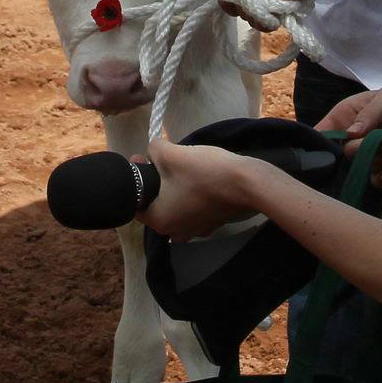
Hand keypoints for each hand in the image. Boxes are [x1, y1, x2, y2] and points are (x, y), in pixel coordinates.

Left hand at [138, 139, 257, 240]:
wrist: (245, 183)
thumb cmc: (203, 172)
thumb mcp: (171, 154)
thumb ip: (153, 150)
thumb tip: (152, 151)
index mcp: (160, 221)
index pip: (136, 203)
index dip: (137, 177)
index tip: (142, 158)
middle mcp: (174, 232)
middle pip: (156, 205)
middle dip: (156, 183)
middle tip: (160, 160)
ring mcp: (195, 231)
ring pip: (175, 208)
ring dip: (174, 190)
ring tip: (181, 168)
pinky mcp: (211, 224)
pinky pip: (192, 210)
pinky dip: (191, 196)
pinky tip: (199, 179)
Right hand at [314, 85, 381, 183]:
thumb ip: (370, 114)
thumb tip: (351, 134)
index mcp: (349, 113)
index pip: (324, 130)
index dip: (321, 141)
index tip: (330, 147)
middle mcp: (356, 135)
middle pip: (342, 152)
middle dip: (361, 149)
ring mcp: (370, 152)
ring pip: (358, 167)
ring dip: (377, 160)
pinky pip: (373, 179)